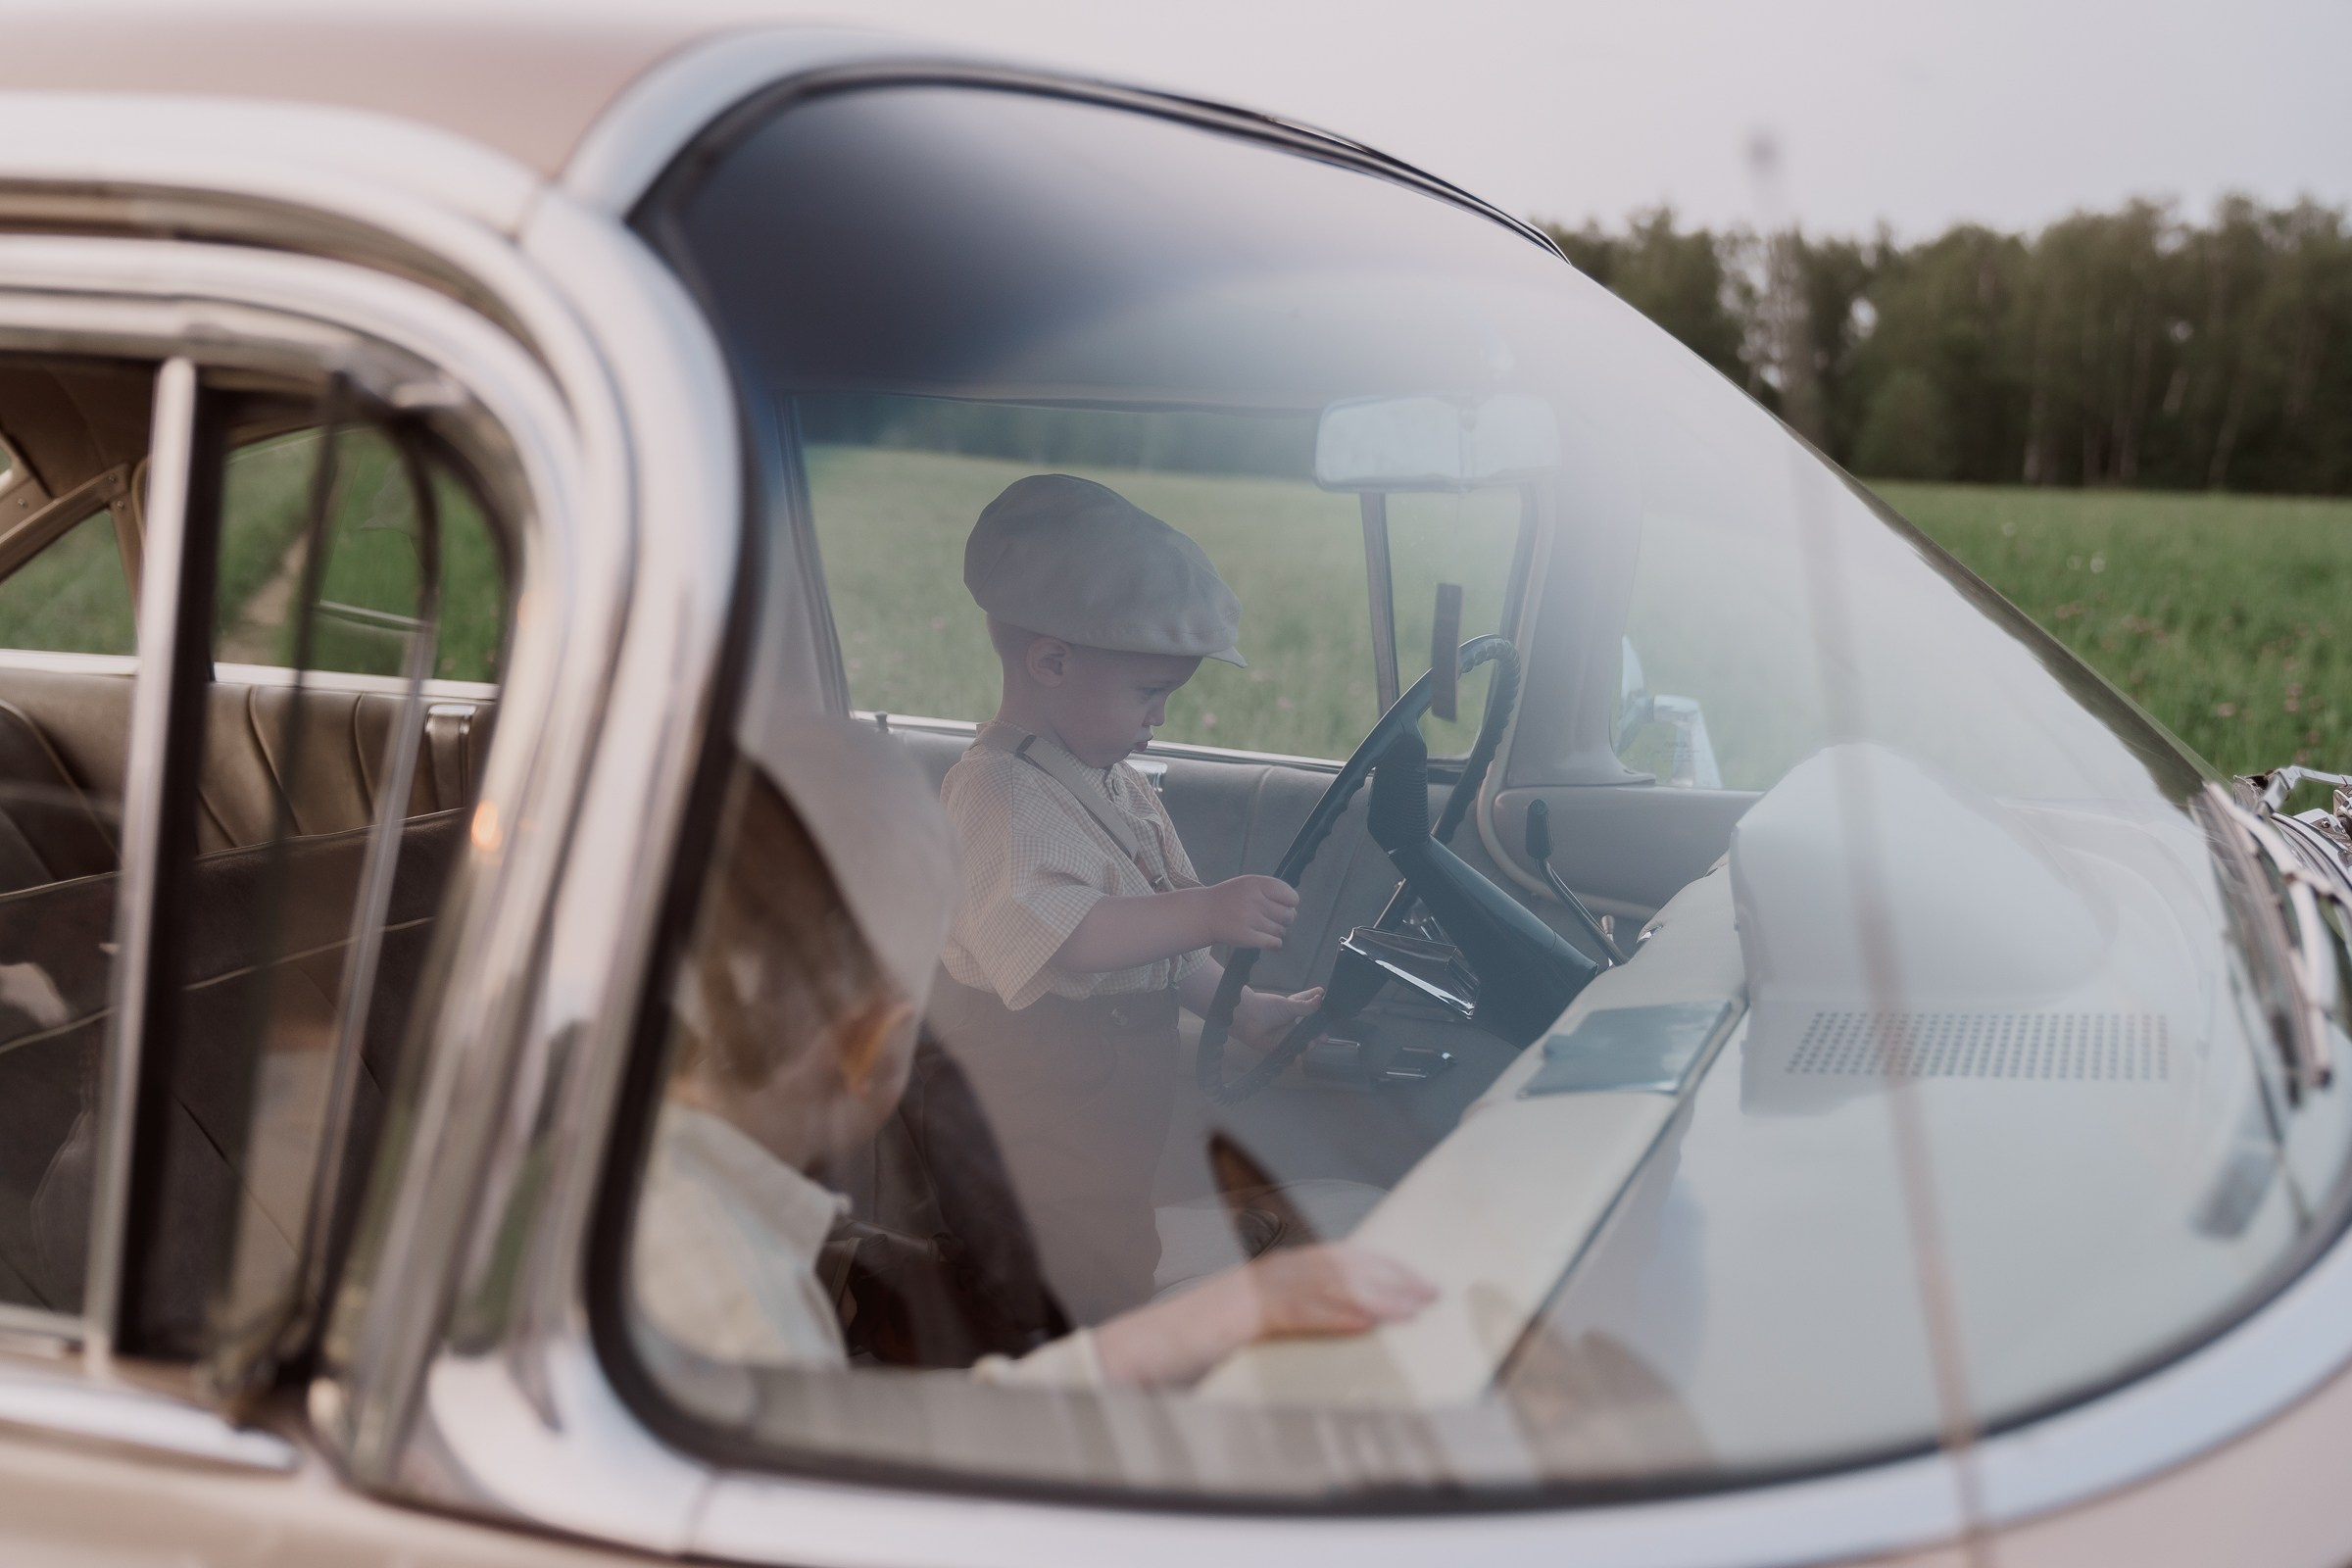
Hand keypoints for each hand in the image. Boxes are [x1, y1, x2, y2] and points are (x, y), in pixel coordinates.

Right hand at [1090, 1241, 1435, 1387]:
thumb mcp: (1259, 1328)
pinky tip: (1362, 1325)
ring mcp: (1254, 1290)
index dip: (1383, 1267)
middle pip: (1341, 1265)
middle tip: (1430, 1294)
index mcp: (1274, 1272)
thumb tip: (1348, 1328)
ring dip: (1374, 1297)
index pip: (1339, 1259)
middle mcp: (1268, 1272)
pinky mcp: (1242, 1314)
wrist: (1148, 1348)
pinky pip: (1295, 1313)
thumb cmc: (1201, 1345)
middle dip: (1391, 1278)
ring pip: (1325, 1286)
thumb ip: (1297, 1321)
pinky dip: (1332, 1317)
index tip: (1419, 1281)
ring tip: (1409, 1310)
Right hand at [1198, 874, 1299, 949]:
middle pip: (1288, 915)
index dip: (1290, 903)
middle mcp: (1253, 900)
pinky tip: (1267, 940)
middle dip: (1285, 919)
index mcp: (1256, 883)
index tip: (1282, 905)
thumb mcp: (1249, 885)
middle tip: (1273, 918)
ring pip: (1280, 930)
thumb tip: (1294, 910)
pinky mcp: (1245, 937)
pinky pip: (1273, 943)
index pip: (1290, 896)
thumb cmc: (1231, 898)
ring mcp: (1249, 919)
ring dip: (1277, 931)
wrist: (1204, 914)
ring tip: (1264, 927)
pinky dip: (1274, 943)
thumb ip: (1271, 891)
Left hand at [1232, 985, 1323, 1050]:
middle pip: (1310, 1030)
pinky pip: (1290, 1055)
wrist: (1246, 1017)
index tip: (1327, 1004)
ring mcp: (1286, 1037)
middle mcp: (1292, 1024)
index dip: (1319, 1007)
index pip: (1310, 1007)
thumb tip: (1321, 998)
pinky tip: (1299, 1058)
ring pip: (1302, 1044)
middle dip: (1318, 1034)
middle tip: (1324, 1036)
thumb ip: (1306, 1006)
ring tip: (1313, 1043)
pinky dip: (1295, 1058)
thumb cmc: (1266, 1007)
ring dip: (1309, 1045)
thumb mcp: (1289, 1005)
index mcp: (1294, 1010)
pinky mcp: (1279, 1048)